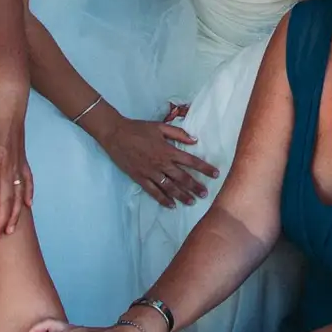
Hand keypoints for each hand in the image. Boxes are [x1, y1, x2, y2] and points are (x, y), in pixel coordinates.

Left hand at [0, 85, 29, 239]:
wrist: (9, 98)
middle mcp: (7, 165)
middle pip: (5, 200)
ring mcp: (17, 162)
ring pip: (17, 194)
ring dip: (14, 213)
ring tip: (10, 230)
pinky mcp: (21, 157)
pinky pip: (28, 180)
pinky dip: (28, 194)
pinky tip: (28, 205)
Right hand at [86, 108, 217, 206]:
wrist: (116, 134)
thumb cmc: (138, 128)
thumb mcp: (160, 126)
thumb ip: (179, 134)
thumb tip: (195, 140)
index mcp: (168, 150)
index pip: (191, 161)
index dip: (205, 168)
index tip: (216, 174)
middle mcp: (161, 163)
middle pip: (183, 178)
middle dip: (195, 186)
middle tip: (205, 194)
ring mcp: (150, 172)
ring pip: (170, 187)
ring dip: (182, 195)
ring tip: (192, 202)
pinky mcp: (140, 178)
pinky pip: (153, 192)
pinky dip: (163, 199)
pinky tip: (171, 205)